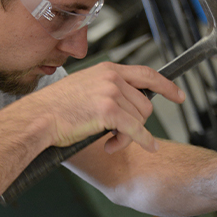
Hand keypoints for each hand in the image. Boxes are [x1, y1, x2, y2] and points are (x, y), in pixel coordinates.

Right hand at [29, 62, 184, 153]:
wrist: (38, 117)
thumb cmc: (56, 107)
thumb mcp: (85, 87)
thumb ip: (107, 89)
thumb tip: (128, 104)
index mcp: (107, 70)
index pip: (146, 74)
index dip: (166, 86)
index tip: (178, 95)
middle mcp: (112, 78)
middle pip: (145, 104)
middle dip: (138, 123)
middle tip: (121, 135)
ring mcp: (111, 93)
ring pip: (140, 119)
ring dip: (130, 135)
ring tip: (111, 141)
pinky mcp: (109, 112)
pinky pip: (136, 130)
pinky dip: (143, 141)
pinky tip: (148, 147)